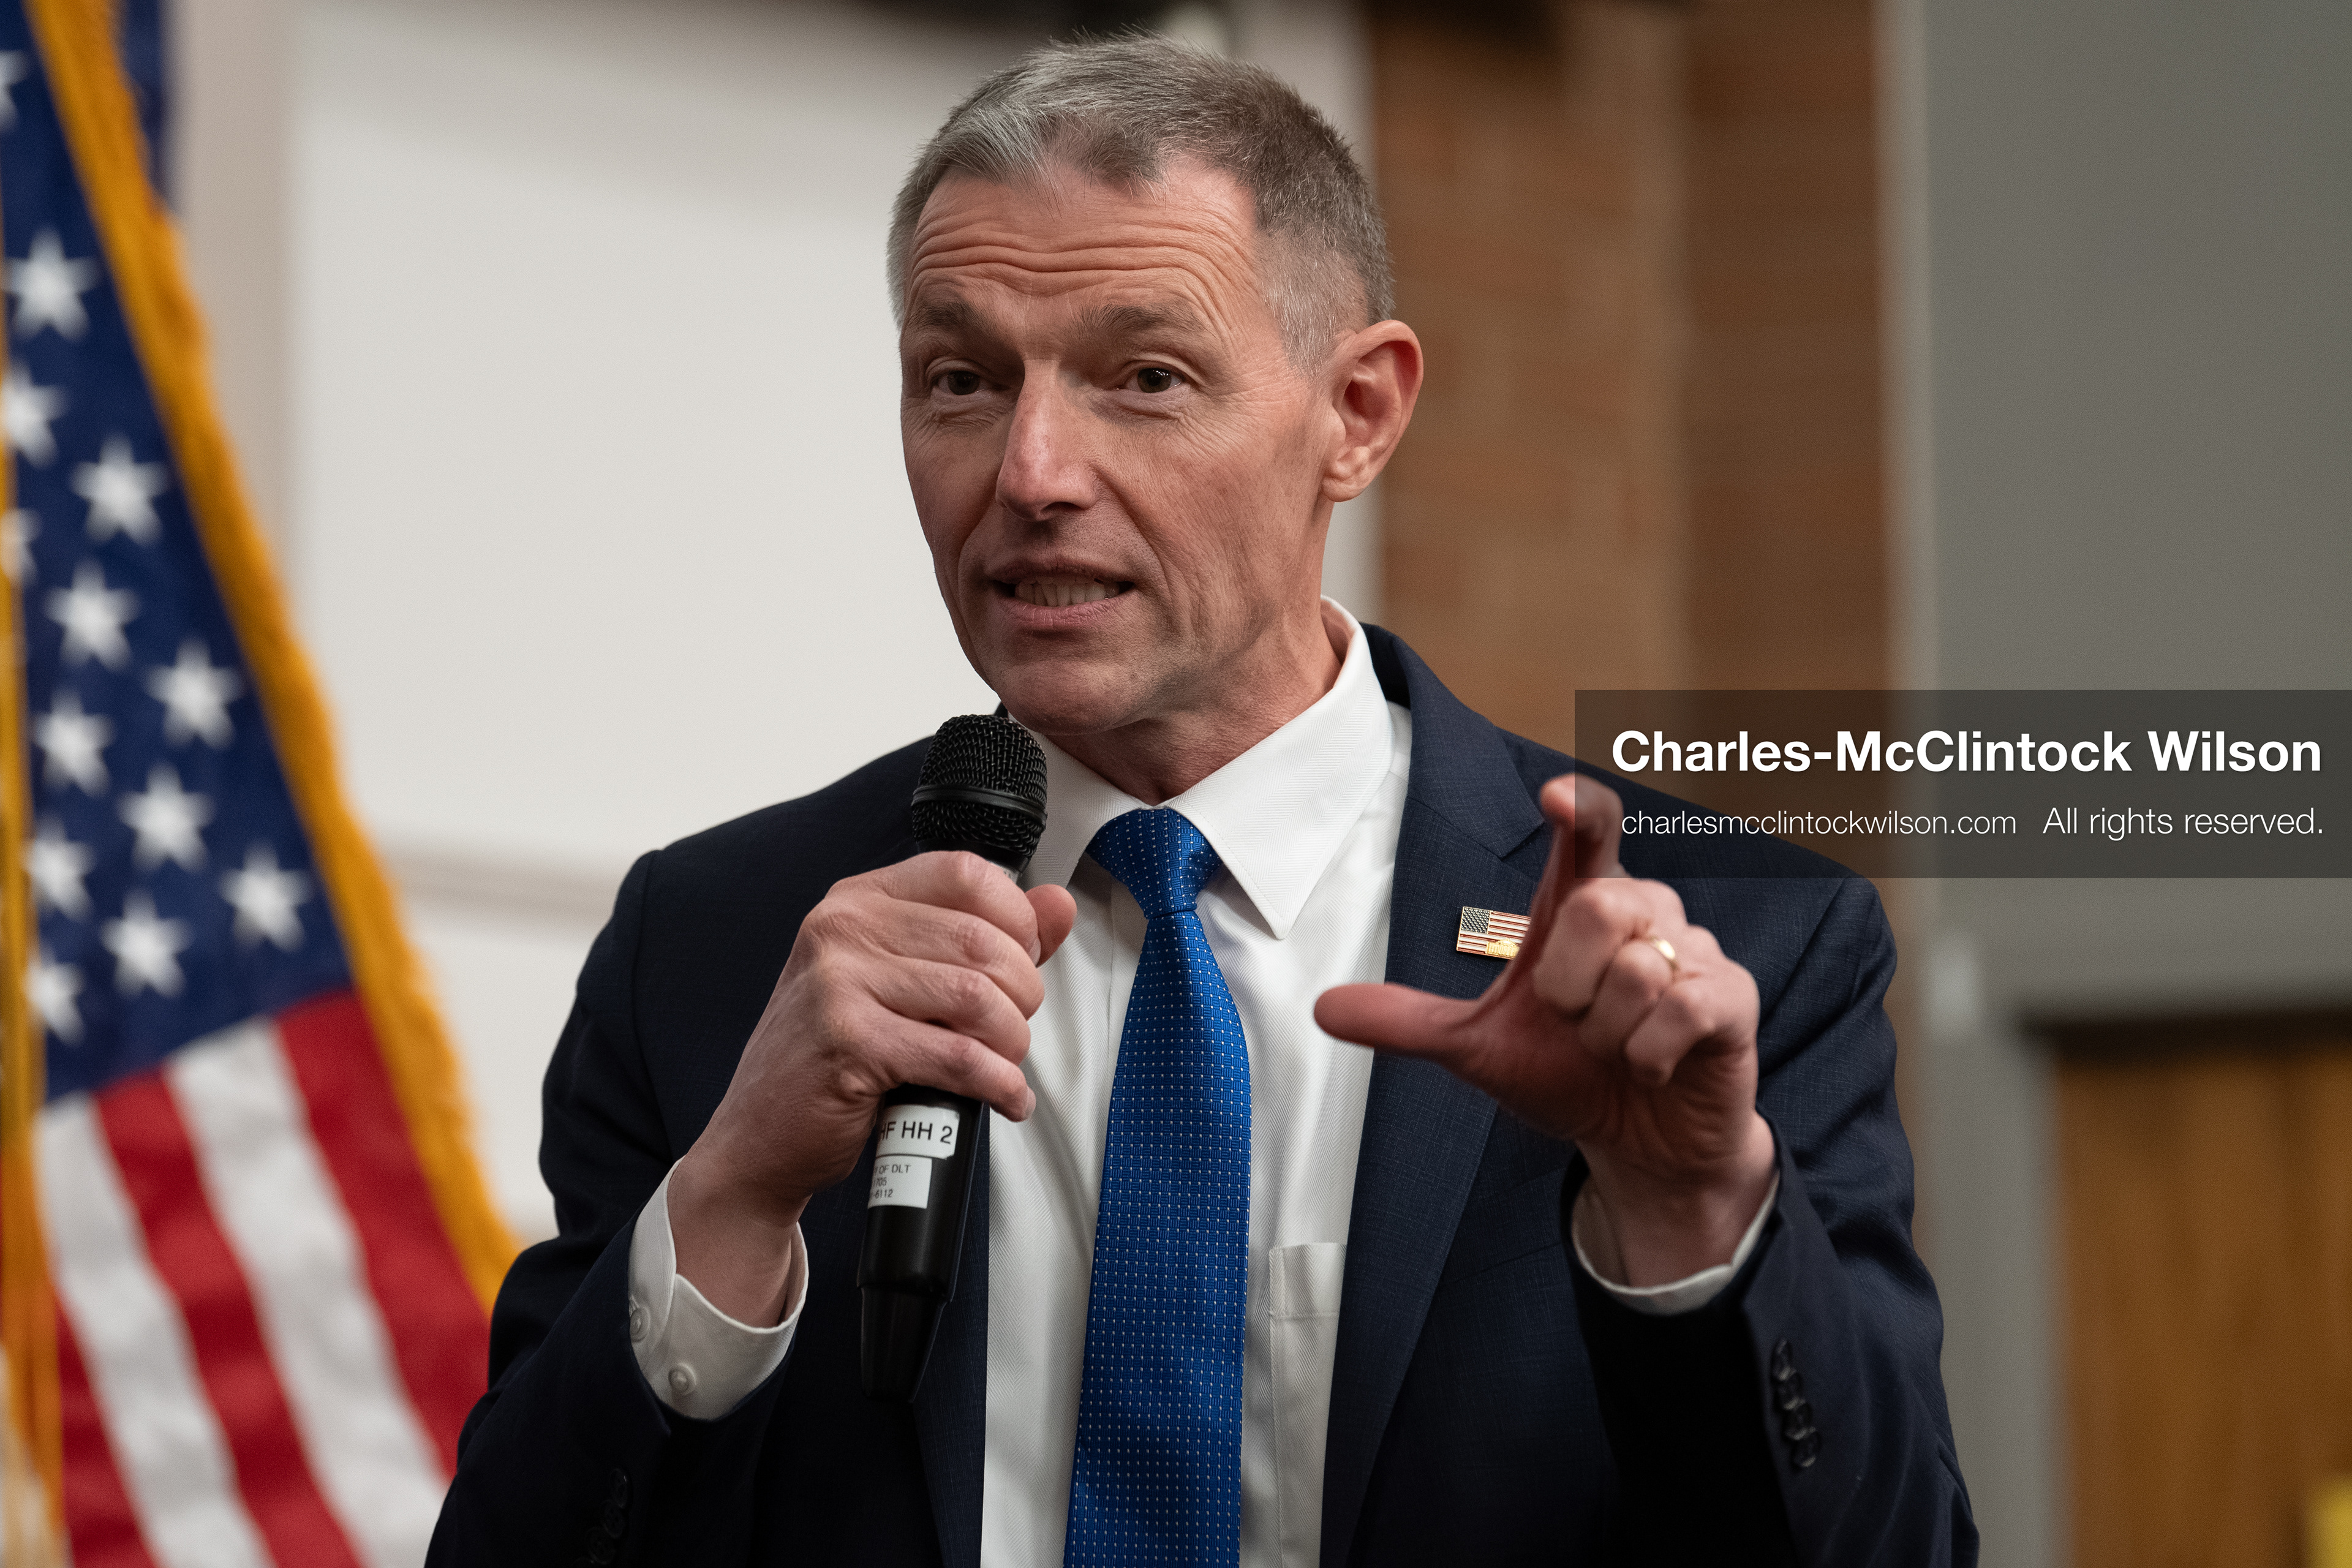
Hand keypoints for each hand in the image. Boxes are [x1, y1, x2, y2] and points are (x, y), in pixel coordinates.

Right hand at [669, 853, 1076, 1323]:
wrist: (760, 1137)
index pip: (967, 873)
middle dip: (1022, 995)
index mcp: (858, 901)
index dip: (1017, 919)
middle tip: (1012, 1031)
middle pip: (983, 940)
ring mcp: (839, 983)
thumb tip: (1058, 905)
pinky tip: (1004, 1098)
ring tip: (1005, 1065)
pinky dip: (998, 1084)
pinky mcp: (849, 1043)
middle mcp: (842, 929)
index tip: (1024, 962)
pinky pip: (959, 1056)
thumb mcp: (902, 981)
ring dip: (1012, 1042)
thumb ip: (984, 938)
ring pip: (977, 998)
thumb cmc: (834, 1058)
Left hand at [1315, 775, 1772, 1285]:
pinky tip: (1650, 1065)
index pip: (1591, 831)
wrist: (1638, 1144)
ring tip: (1614, 1047)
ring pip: (1637, 968)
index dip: (1581, 807)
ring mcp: (1693, 953)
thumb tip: (1323, 1008)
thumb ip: (1407, 1022)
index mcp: (1583, 907)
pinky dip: (1648, 1051)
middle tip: (1574, 1021)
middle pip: (1597, 906)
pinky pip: (1682, 1008)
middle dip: (1568, 985)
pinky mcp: (1731, 1001)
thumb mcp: (1477, 1050)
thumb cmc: (1568, 1076)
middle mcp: (1642, 915)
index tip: (1557, 796)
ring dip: (1608, 1030)